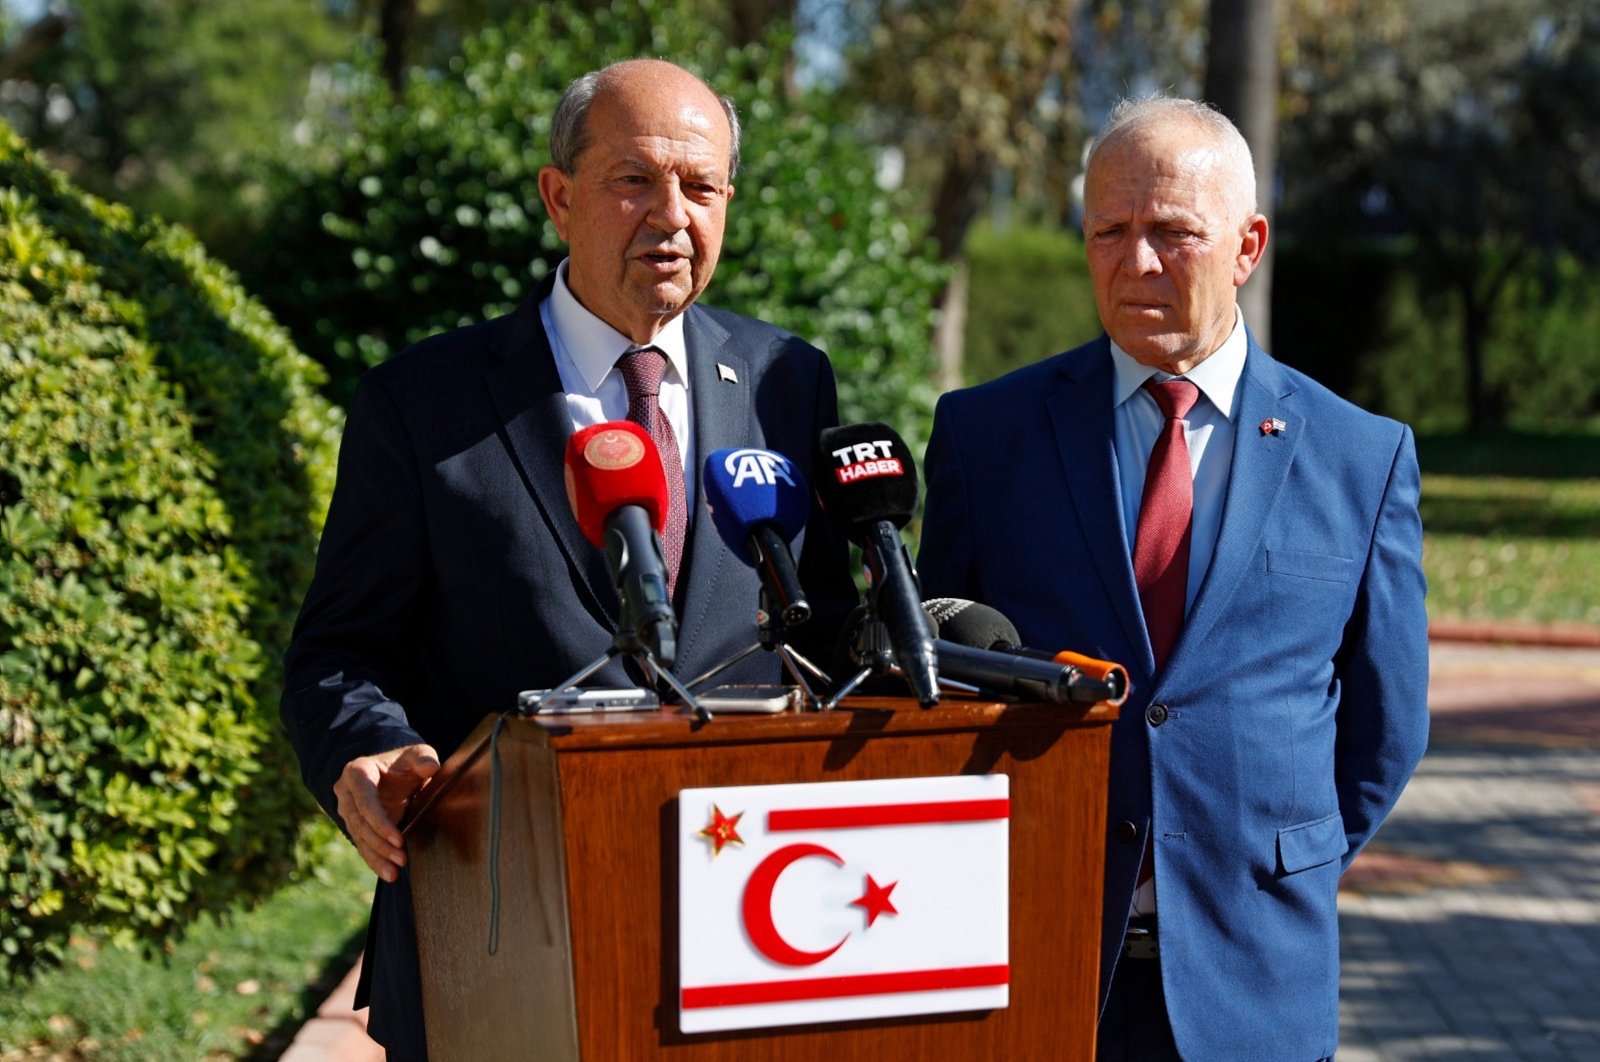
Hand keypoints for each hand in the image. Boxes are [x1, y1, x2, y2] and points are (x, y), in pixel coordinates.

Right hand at [333, 743, 440, 882]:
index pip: (365, 801)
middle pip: (360, 823)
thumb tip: (431, 767)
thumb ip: (424, 757)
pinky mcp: (353, 824)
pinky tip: (387, 873)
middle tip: (402, 859)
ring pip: (358, 837)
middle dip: (380, 844)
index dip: (380, 822)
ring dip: (376, 856)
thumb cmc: (406, 762)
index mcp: (357, 772)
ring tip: (394, 873)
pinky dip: (374, 860)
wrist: (394, 770)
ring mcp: (347, 809)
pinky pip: (361, 844)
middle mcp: (346, 791)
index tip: (399, 840)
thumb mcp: (417, 753)